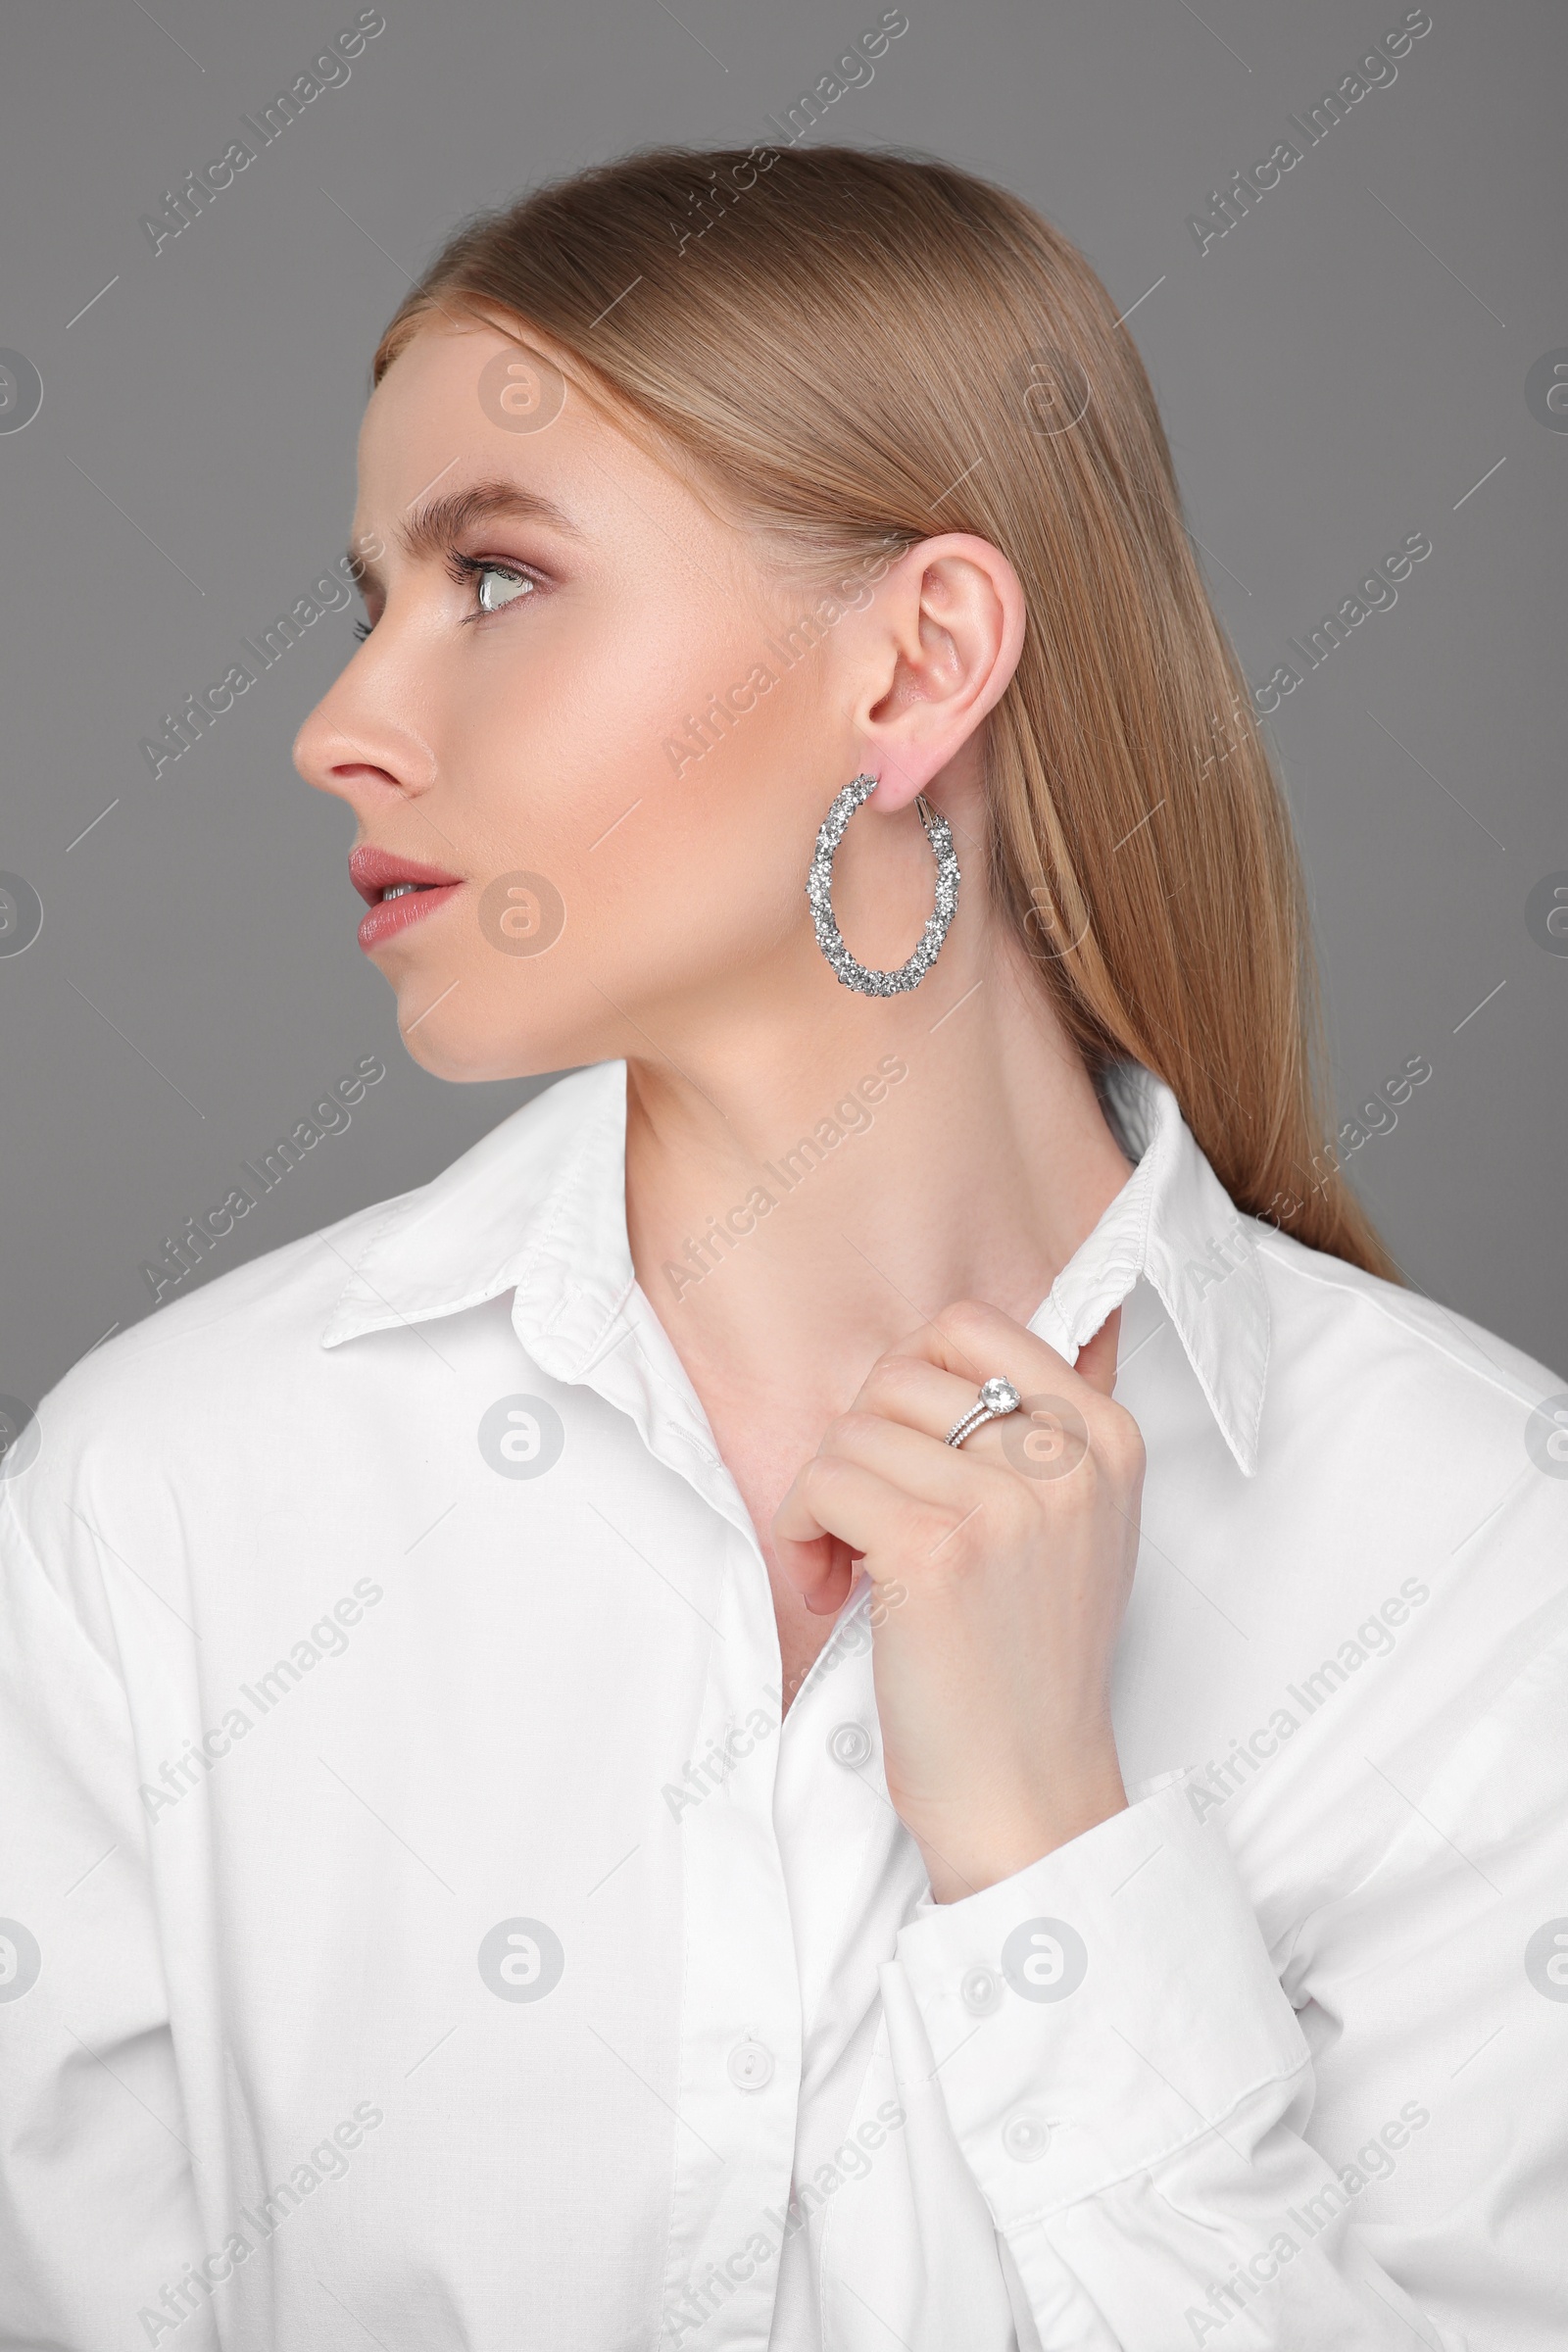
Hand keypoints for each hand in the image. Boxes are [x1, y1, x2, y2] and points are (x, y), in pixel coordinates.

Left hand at [772, 1299, 1144, 1902]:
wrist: (1028, 1792)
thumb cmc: (1028, 1665)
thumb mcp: (1072, 1528)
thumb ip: (1026, 1439)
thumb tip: (922, 1363)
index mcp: (1108, 1435)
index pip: (969, 1326)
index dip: (906, 1387)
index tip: (903, 1457)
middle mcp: (1069, 1456)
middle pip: (898, 1375)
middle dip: (858, 1446)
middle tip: (864, 1524)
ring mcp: (1006, 1500)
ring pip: (850, 1430)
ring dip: (822, 1498)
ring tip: (848, 1568)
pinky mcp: (937, 1548)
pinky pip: (822, 1482)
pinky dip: (799, 1532)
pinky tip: (830, 1587)